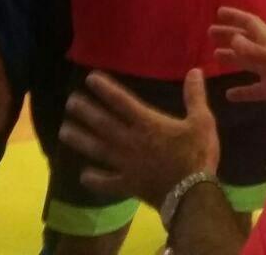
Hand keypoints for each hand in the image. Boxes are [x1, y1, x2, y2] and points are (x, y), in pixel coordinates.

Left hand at [59, 69, 219, 205]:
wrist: (192, 194)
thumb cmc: (197, 154)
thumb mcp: (202, 121)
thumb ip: (195, 96)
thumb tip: (194, 70)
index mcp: (148, 124)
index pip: (122, 102)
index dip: (105, 89)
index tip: (89, 79)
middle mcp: (131, 141)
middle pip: (103, 124)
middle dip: (86, 111)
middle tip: (70, 102)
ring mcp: (126, 164)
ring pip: (98, 149)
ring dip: (80, 139)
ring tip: (64, 131)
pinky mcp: (128, 185)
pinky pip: (106, 182)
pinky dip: (94, 179)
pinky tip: (83, 175)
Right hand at [208, 7, 265, 114]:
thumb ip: (255, 50)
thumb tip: (233, 39)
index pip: (250, 24)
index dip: (236, 17)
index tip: (219, 12)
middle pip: (245, 41)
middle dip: (229, 35)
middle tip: (210, 33)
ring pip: (246, 62)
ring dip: (231, 58)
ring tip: (214, 56)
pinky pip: (252, 90)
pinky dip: (241, 92)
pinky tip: (229, 95)